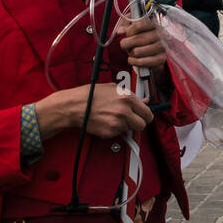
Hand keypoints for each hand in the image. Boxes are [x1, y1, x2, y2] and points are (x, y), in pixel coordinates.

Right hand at [35, 83, 154, 139]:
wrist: (74, 106)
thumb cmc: (91, 95)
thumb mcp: (113, 89)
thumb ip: (132, 95)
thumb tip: (144, 101)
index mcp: (128, 98)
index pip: (148, 113)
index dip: (146, 115)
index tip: (144, 115)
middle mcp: (124, 112)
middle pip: (143, 125)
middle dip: (139, 122)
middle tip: (133, 119)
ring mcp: (117, 124)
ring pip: (130, 130)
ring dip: (126, 125)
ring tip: (115, 117)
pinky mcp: (109, 133)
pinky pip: (118, 133)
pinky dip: (115, 129)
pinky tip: (107, 121)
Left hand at [116, 11, 166, 69]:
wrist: (157, 49)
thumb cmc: (143, 35)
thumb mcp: (134, 25)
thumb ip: (126, 25)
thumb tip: (120, 31)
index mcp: (155, 22)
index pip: (138, 25)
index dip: (129, 31)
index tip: (127, 34)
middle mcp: (161, 33)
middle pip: (137, 39)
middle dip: (127, 43)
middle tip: (126, 44)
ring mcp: (162, 47)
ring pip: (137, 52)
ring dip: (130, 53)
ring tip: (132, 51)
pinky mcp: (161, 59)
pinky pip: (140, 62)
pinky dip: (132, 61)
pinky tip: (132, 58)